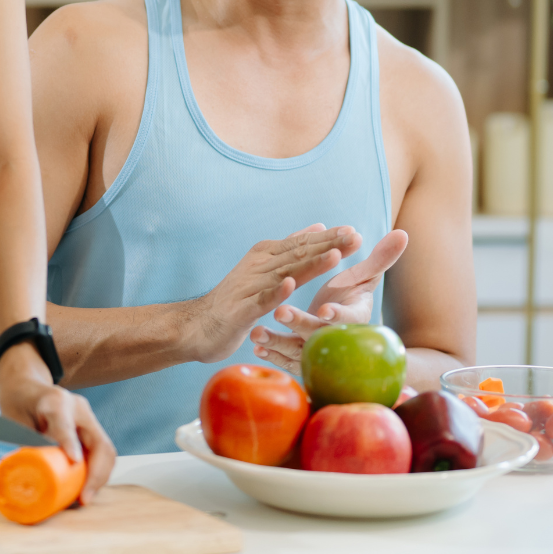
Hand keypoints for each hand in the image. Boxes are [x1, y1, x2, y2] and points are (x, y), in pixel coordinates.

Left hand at [0, 344, 116, 503]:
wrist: (26, 387)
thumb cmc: (18, 405)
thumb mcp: (15, 421)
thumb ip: (26, 444)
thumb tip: (33, 478)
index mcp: (54, 401)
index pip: (63, 422)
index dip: (69, 442)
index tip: (74, 461)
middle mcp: (78, 408)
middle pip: (99, 442)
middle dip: (96, 473)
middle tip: (83, 498)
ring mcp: (88, 419)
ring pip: (106, 451)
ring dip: (99, 477)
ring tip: (85, 497)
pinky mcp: (91, 431)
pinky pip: (102, 455)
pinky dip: (97, 474)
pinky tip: (87, 489)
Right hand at [184, 224, 360, 362]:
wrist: (197, 325)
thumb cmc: (235, 299)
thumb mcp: (264, 268)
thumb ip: (291, 248)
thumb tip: (319, 228)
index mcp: (266, 255)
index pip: (303, 244)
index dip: (329, 238)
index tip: (354, 231)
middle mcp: (259, 266)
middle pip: (298, 254)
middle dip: (328, 245)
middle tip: (354, 236)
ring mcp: (250, 287)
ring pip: (285, 273)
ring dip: (310, 264)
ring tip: (334, 256)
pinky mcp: (242, 310)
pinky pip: (261, 300)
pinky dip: (276, 292)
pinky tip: (289, 286)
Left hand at [250, 228, 408, 371]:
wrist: (342, 329)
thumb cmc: (351, 296)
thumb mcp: (365, 278)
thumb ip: (381, 259)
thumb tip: (403, 233)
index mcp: (354, 319)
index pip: (347, 320)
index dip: (337, 316)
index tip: (325, 310)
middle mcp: (336, 339)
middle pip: (318, 334)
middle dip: (300, 323)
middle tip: (280, 311)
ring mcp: (318, 352)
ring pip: (297, 351)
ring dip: (277, 343)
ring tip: (258, 333)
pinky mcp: (301, 361)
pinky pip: (285, 361)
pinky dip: (271, 354)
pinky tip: (256, 345)